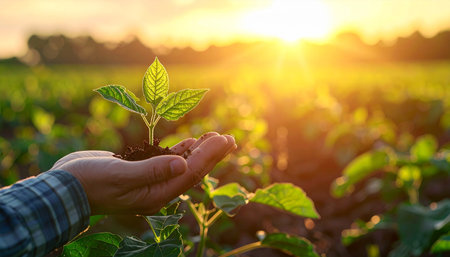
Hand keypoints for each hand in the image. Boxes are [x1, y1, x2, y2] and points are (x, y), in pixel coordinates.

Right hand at [51, 132, 235, 214]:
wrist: (65, 188)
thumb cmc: (88, 183)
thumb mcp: (119, 176)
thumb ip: (152, 170)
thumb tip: (182, 164)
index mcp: (155, 195)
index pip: (190, 173)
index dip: (210, 156)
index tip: (224, 139)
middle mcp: (158, 190)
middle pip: (192, 170)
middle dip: (212, 154)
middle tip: (231, 139)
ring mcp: (151, 182)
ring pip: (183, 165)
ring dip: (201, 151)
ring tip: (217, 138)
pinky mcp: (142, 171)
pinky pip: (168, 161)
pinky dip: (182, 151)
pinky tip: (192, 142)